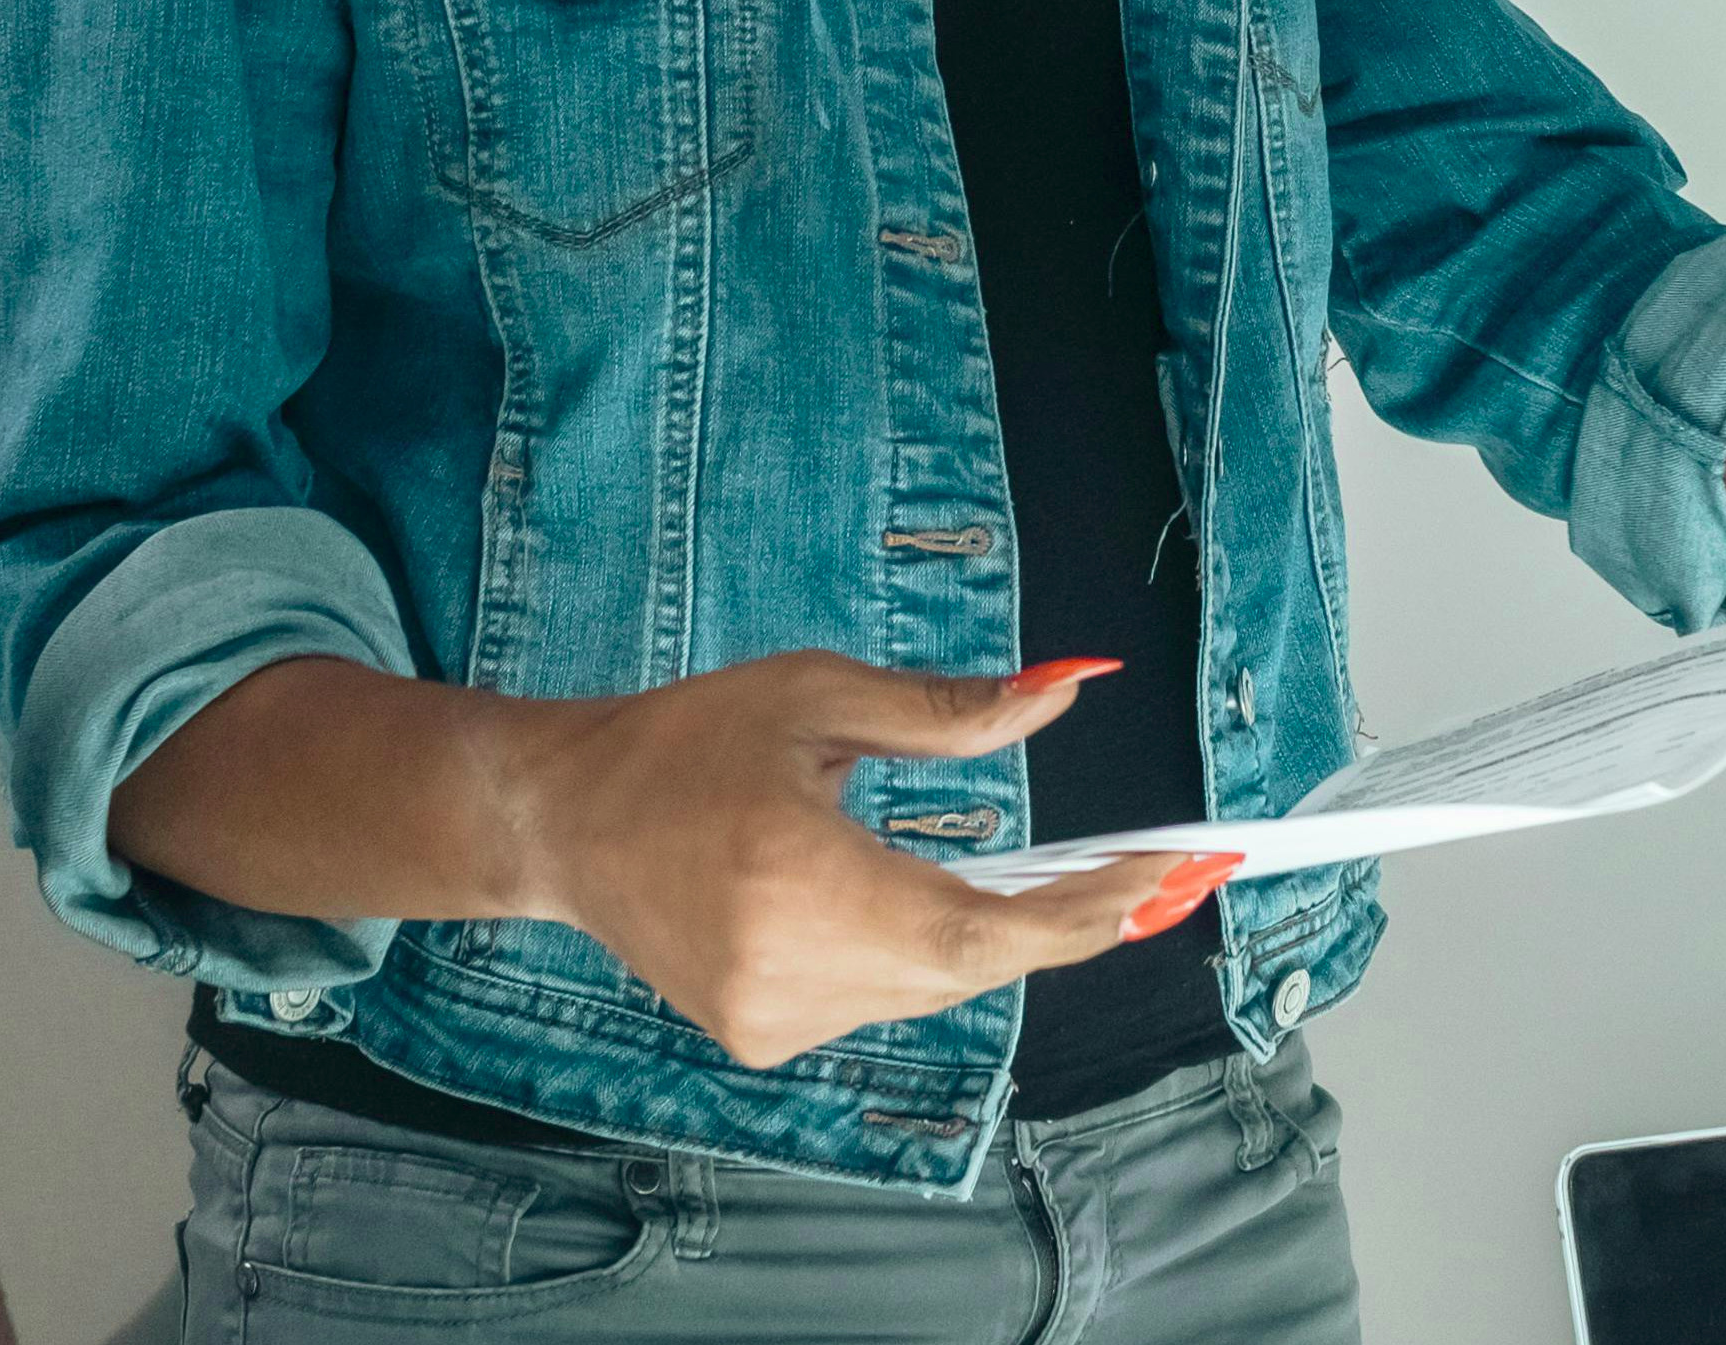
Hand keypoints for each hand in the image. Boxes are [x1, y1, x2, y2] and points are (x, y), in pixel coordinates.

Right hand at [516, 653, 1224, 1069]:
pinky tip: (920, 899)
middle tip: (1150, 873)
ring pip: (931, 989)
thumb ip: (950, 709)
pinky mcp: (760, 1038)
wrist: (563, 820)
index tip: (1162, 880)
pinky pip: (883, 999)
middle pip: (966, 965)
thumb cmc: (683, 742)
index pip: (973, 928)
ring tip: (1058, 879)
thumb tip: (1068, 686)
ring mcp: (767, 1019)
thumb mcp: (816, 696)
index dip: (1080, 915)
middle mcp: (781, 969)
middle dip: (1062, 918)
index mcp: (793, 878)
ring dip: (994, 933)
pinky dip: (923, 953)